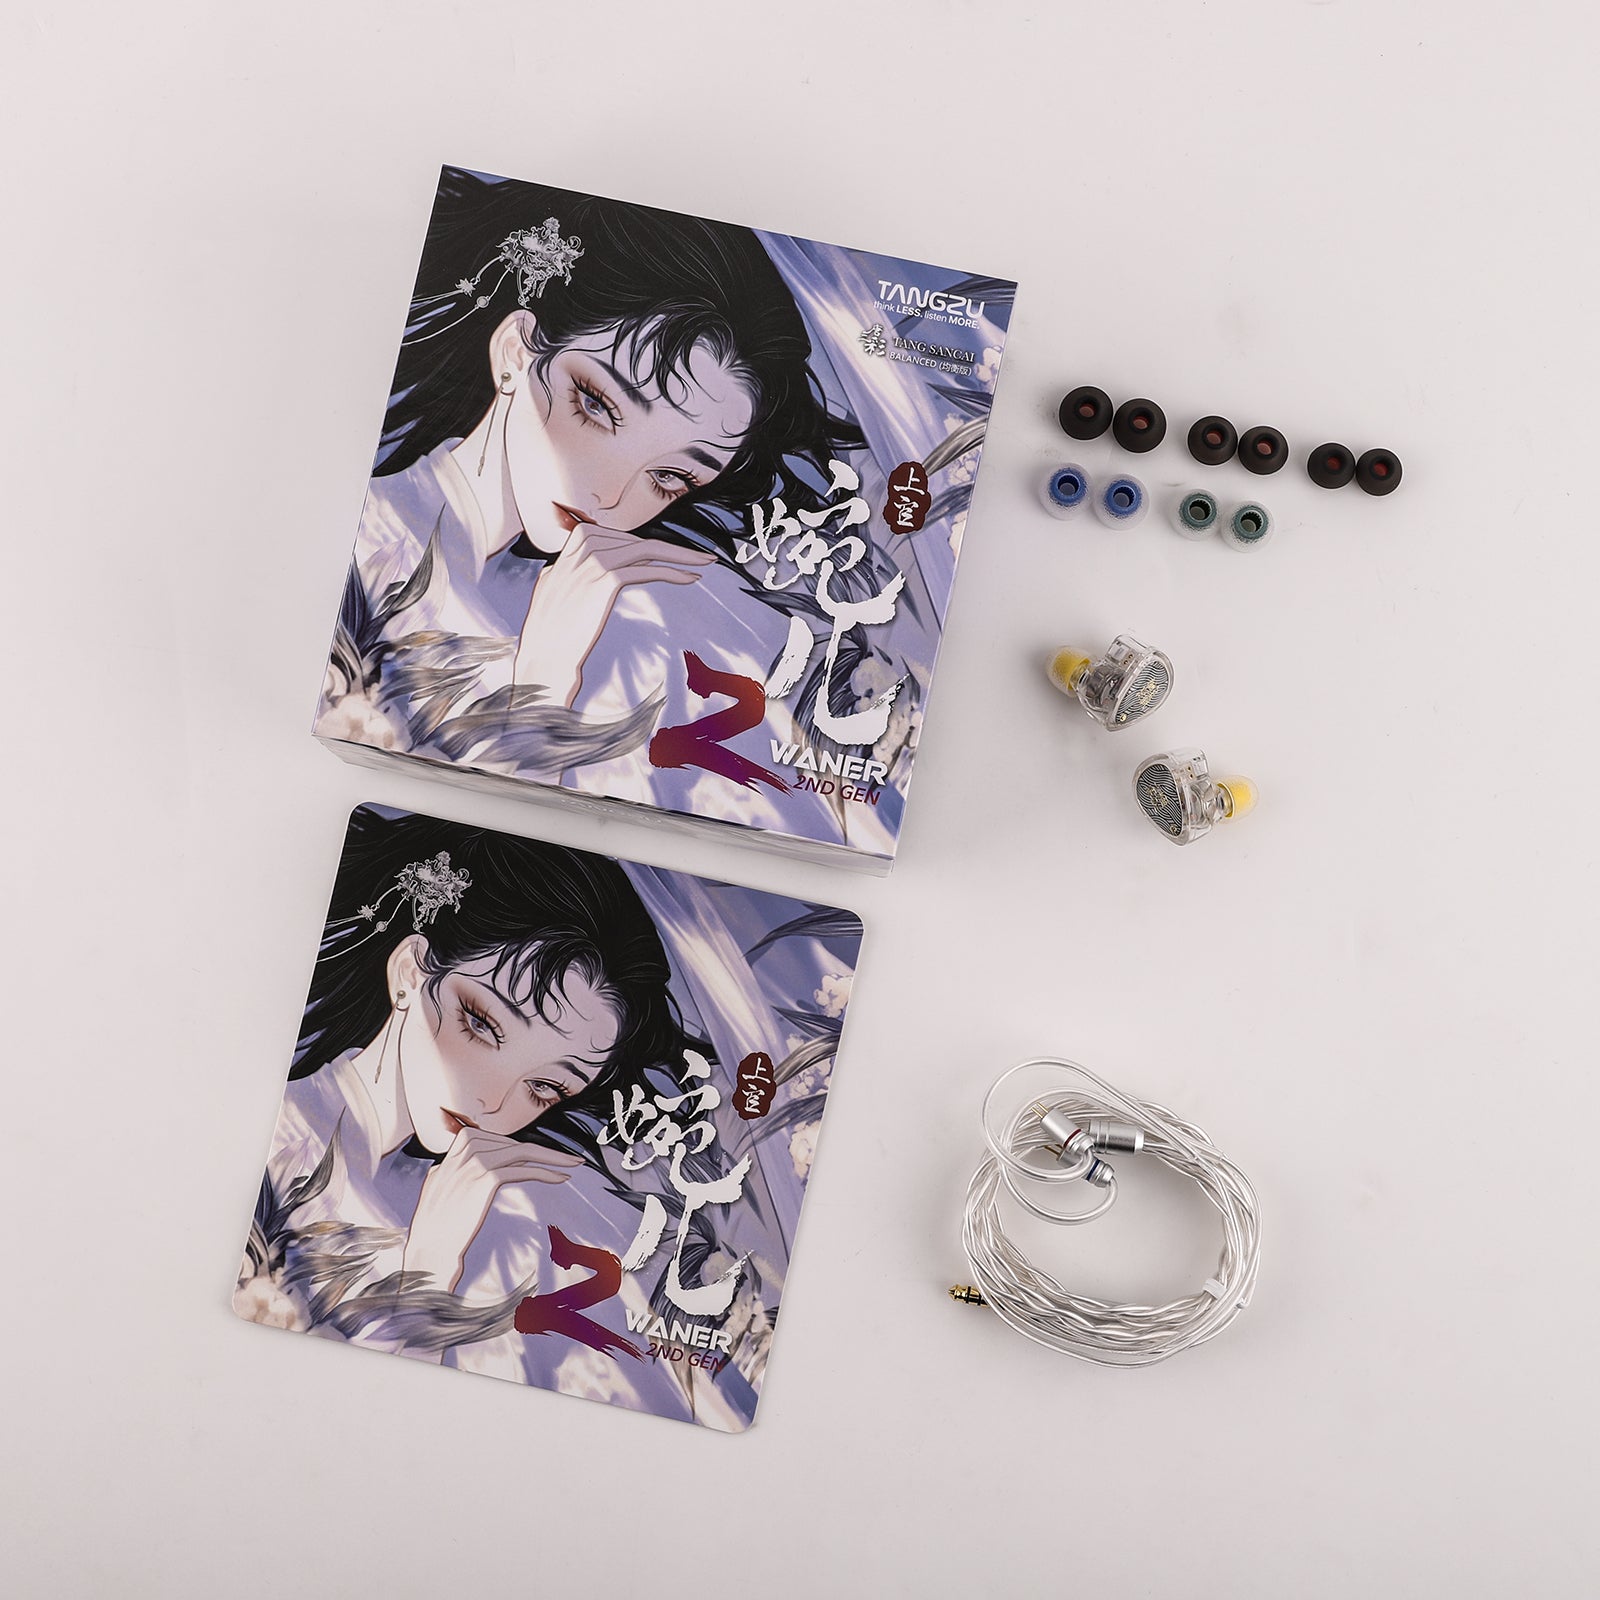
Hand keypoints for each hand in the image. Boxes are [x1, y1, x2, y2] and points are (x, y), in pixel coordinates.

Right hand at [402, 1127, 582, 1293]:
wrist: (429, 1249)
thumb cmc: (436, 1228)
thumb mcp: (440, 1188)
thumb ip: (454, 1171)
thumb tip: (463, 1167)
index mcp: (455, 1149)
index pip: (498, 1140)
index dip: (523, 1147)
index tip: (543, 1154)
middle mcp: (463, 1150)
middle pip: (513, 1143)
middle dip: (544, 1150)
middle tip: (568, 1157)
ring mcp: (473, 1161)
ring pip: (522, 1151)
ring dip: (552, 1157)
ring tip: (573, 1163)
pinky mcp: (485, 1176)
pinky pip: (522, 1169)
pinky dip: (546, 1172)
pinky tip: (561, 1178)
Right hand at [512, 524, 714, 706]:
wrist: (543, 657)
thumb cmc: (550, 636)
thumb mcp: (554, 591)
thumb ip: (570, 573)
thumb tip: (588, 569)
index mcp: (569, 549)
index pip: (616, 537)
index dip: (646, 544)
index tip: (668, 553)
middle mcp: (578, 550)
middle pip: (634, 540)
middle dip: (670, 547)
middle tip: (698, 556)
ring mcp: (590, 562)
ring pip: (645, 549)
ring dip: (680, 555)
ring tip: (703, 563)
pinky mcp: (604, 579)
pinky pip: (646, 569)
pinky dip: (672, 572)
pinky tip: (690, 578)